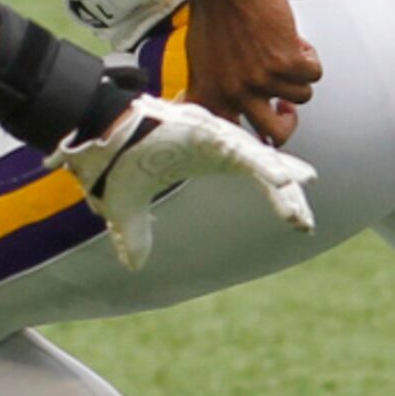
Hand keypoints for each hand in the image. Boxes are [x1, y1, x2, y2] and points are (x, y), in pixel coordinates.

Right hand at [48, 95, 315, 270]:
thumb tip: (133, 265)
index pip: (254, 177)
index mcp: (206, 158)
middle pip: (265, 170)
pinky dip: (264, 164)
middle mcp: (217, 144)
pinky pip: (241, 150)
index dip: (278, 199)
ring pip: (258, 160)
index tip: (299, 224)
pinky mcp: (206, 130)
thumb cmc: (111, 159)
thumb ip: (134, 232)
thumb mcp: (125, 206)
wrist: (89, 133)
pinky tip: (286, 179)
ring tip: (306, 189)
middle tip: (304, 223)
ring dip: (282, 179)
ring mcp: (213, 135)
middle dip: (287, 197)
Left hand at [183, 0, 321, 144]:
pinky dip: (309, 57)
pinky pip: (314, 74)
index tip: (262, 135)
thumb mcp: (201, 58)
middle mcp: (236, 92)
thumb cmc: (212, 13)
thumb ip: (215, 84)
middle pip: (275, 134)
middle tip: (286, 106)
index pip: (229, 134)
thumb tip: (226, 103)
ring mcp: (262, 79)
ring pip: (301, 95)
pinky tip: (293, 40)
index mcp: (212, 92)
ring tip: (282, 49)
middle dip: (288, 122)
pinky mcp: (285, 61)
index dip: (250, 140)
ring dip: (297, 72)